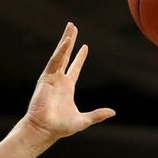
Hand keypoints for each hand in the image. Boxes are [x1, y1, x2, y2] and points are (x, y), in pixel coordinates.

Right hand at [23, 23, 114, 139]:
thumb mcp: (84, 120)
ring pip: (60, 54)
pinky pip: (54, 62)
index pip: (74, 68)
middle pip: (66, 55)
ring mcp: (51, 78)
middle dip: (70, 41)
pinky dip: (60, 51)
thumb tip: (113, 112)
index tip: (84, 46)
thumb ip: (97, 115)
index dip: (79, 57)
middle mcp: (59, 80)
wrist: (44, 129)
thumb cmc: (60, 127)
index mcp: (67, 88)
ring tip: (70, 27)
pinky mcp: (45, 78)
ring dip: (65, 40)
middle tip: (73, 27)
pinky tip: (66, 42)